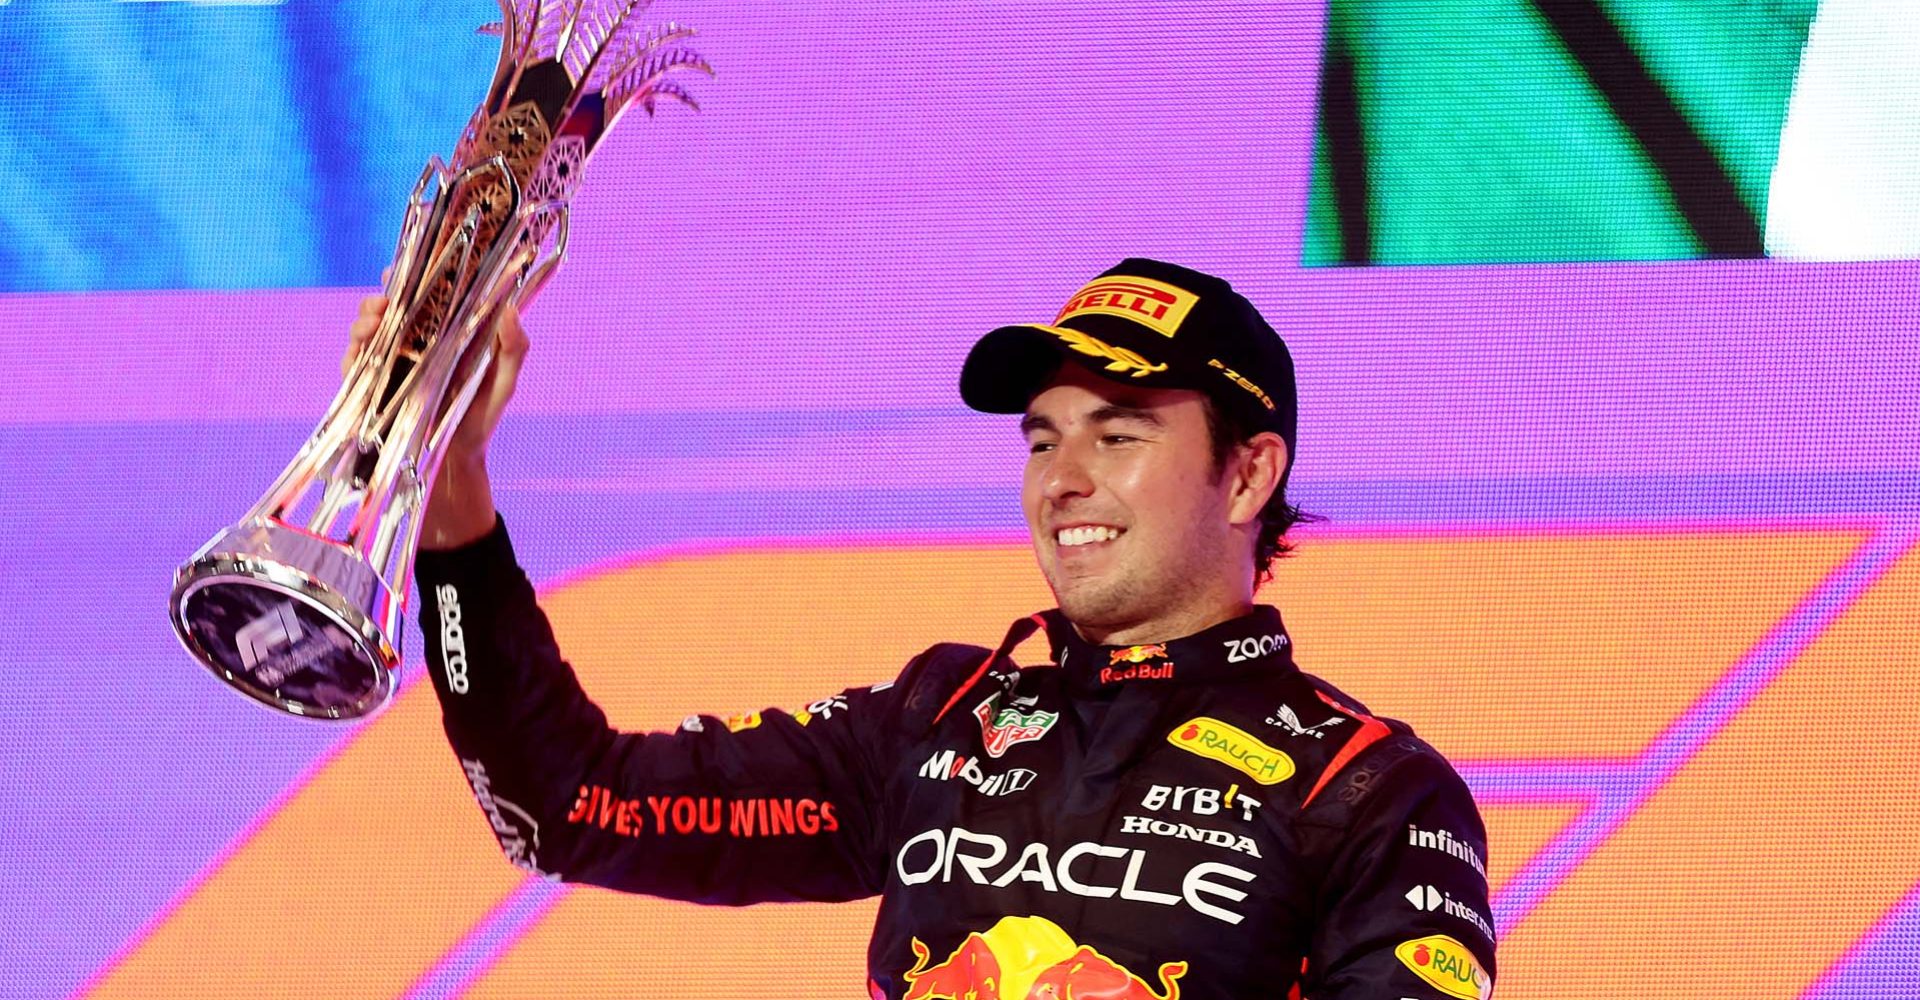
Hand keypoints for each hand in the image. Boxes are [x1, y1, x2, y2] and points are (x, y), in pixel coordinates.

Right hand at [340, 293, 529, 458]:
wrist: (460, 457)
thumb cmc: (484, 415)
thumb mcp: (505, 381)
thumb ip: (513, 347)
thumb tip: (511, 308)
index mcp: (442, 333)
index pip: (420, 298)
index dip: (408, 280)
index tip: (399, 271)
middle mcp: (412, 344)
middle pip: (386, 311)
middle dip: (378, 301)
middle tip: (383, 302)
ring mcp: (390, 365)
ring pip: (367, 333)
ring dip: (363, 322)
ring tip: (372, 322)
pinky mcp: (374, 388)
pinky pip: (354, 367)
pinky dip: (351, 356)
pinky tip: (358, 351)